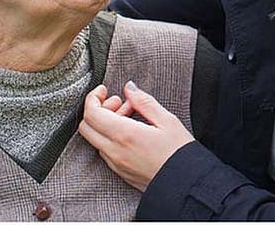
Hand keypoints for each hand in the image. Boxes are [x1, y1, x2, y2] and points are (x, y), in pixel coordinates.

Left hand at [78, 81, 193, 190]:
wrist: (187, 186)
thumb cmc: (181, 153)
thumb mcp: (167, 120)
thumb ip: (144, 101)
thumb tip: (129, 88)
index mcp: (125, 135)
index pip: (92, 114)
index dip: (93, 97)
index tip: (104, 90)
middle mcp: (115, 151)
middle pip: (86, 127)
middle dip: (97, 109)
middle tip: (118, 102)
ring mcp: (115, 164)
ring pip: (95, 139)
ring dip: (105, 123)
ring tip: (130, 116)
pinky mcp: (119, 172)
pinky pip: (104, 150)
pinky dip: (110, 136)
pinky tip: (130, 131)